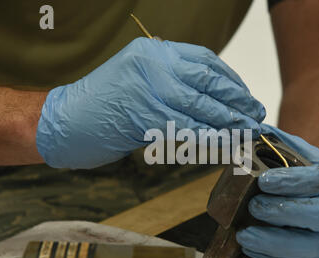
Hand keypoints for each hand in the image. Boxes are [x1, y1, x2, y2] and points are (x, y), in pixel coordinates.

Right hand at [36, 37, 264, 168]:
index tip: (247, 97)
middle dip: (236, 102)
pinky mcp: (143, 117)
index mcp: (154, 53)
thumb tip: (212, 102)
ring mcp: (147, 89)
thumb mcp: (139, 81)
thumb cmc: (103, 103)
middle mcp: (153, 65)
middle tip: (255, 116)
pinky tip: (224, 144)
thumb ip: (172, 85)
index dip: (231, 82)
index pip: (205, 62)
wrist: (64, 120)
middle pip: (207, 83)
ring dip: (228, 122)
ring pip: (200, 107)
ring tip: (246, 132)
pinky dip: (209, 138)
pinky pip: (186, 129)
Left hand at [236, 124, 318, 257]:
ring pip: (313, 247)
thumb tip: (245, 130)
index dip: (293, 181)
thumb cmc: (314, 177)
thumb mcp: (304, 156)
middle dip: (284, 212)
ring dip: (274, 243)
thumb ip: (278, 144)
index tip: (263, 181)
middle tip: (254, 206)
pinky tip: (253, 248)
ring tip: (245, 235)